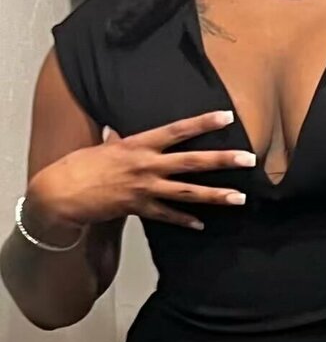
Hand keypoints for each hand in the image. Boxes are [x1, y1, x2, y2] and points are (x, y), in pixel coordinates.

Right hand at [26, 110, 255, 232]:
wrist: (60, 193)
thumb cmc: (79, 165)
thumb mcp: (104, 145)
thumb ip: (121, 139)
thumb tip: (122, 130)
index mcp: (138, 144)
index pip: (177, 130)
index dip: (203, 123)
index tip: (227, 117)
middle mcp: (146, 165)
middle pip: (192, 162)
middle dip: (222, 161)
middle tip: (249, 158)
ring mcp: (145, 189)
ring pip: (188, 192)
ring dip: (216, 196)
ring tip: (241, 198)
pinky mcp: (139, 209)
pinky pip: (168, 216)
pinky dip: (185, 221)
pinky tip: (202, 224)